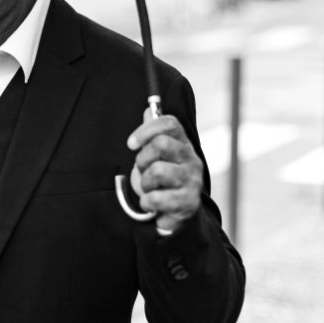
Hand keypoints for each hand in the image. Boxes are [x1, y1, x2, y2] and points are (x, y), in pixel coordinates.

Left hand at [127, 107, 202, 232]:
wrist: (179, 211)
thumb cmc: (163, 178)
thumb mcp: (157, 155)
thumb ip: (152, 134)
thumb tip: (148, 111)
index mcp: (183, 144)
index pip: (169, 123)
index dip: (146, 130)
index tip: (131, 144)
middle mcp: (191, 159)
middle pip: (161, 144)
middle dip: (142, 159)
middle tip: (143, 170)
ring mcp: (192, 181)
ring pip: (157, 171)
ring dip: (144, 183)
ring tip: (148, 188)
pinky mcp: (188, 203)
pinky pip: (156, 198)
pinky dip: (146, 202)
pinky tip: (151, 203)